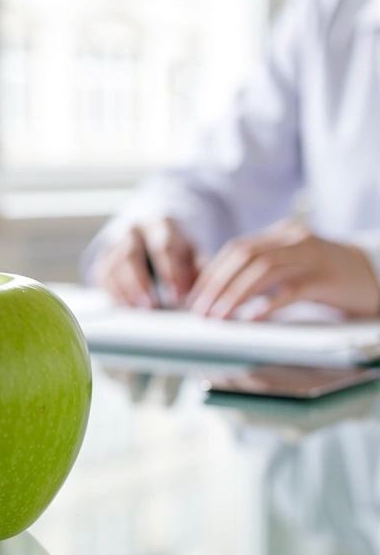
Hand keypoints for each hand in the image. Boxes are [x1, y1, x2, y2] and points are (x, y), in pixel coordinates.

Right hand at [91, 218, 199, 307]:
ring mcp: (116, 242)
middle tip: (152, 306)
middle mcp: (135, 230)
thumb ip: (199, 269)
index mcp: (161, 225)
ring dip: (125, 290)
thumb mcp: (193, 253)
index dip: (170, 273)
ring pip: (113, 265)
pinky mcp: (105, 257)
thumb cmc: (177, 248)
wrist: (153, 234)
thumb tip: (204, 291)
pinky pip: (102, 275)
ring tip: (138, 309)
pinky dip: (112, 292)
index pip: (164, 247)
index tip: (178, 297)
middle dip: (140, 282)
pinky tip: (125, 305)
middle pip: (131, 254)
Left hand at [188, 221, 379, 318]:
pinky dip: (267, 305)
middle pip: (244, 256)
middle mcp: (295, 240)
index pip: (236, 249)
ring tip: (219, 317)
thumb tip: (221, 292)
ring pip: (263, 271)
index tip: (194, 296)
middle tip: (200, 310)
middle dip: (217, 284)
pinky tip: (251, 319)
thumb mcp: (294, 265)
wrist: (377, 275)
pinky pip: (290, 290)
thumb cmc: (330, 277)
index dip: (211, 272)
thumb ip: (265, 271)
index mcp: (282, 234)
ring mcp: (312, 257)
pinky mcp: (326, 278)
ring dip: (234, 295)